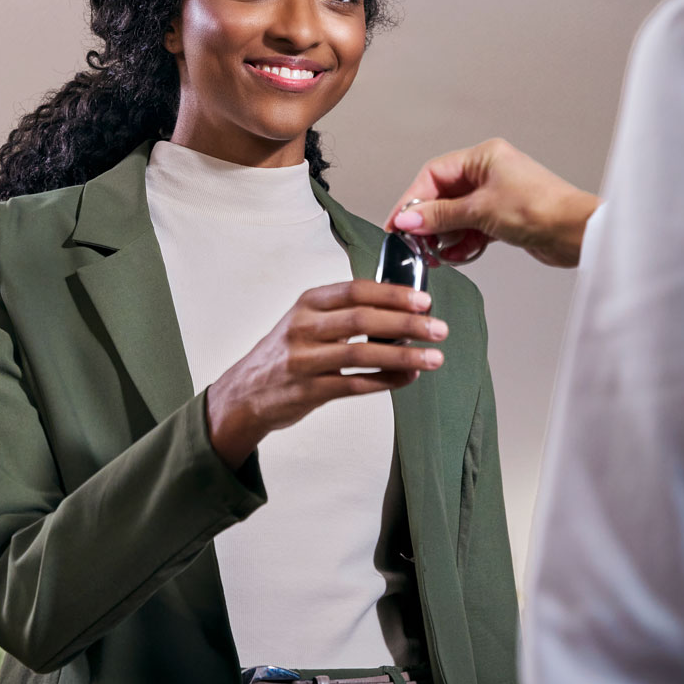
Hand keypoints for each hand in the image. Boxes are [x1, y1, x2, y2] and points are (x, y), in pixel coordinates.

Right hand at [205, 279, 446, 466]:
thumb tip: (401, 308)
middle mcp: (303, 328)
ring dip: (403, 356)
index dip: (393, 294)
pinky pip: (355, 385)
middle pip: (362, 320)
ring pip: (361, 354)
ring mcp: (304, 360)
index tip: (424, 299)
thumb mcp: (306, 320)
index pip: (356, 291)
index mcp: (308, 303)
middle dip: (406, 324)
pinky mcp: (308, 391)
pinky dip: (386, 381)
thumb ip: (345, 312)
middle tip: (438, 328)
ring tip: (433, 357)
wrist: (245, 393)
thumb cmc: (285, 352)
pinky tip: (408, 378)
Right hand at [386, 138, 600, 269]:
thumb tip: (409, 220)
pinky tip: (458, 254)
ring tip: (436, 253)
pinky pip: (472, 228)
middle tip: (415, 242)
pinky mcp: (504, 218)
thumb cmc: (541, 209)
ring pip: (457, 215)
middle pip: (444, 196)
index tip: (399, 223)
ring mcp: (497, 196)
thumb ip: (441, 216)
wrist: (576, 233)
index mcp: (483, 157)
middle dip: (429, 221)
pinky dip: (463, 242)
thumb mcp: (480, 211)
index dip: (413, 199)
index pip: (434, 174)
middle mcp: (489, 173)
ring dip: (445, 235)